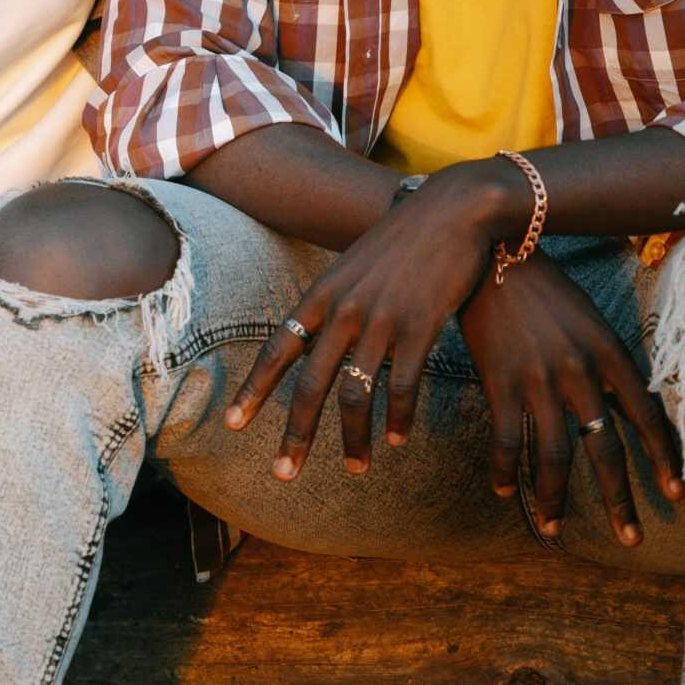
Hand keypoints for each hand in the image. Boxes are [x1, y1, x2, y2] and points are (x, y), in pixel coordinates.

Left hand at [224, 174, 502, 479]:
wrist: (451, 211)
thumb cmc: (402, 241)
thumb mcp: (353, 267)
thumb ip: (334, 303)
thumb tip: (316, 335)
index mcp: (322, 295)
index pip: (278, 349)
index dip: (254, 389)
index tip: (233, 424)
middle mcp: (344, 310)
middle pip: (309, 384)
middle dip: (294, 434)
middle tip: (283, 474)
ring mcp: (381, 320)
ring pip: (355, 395)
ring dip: (352, 438)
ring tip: (354, 467)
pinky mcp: (420, 327)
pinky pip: (402, 386)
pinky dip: (397, 418)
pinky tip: (396, 439)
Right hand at [458, 253, 683, 546]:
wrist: (489, 252)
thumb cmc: (541, 286)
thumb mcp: (587, 319)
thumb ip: (606, 363)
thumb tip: (622, 409)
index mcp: (608, 351)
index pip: (646, 416)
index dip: (663, 459)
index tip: (675, 494)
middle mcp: (581, 370)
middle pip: (606, 449)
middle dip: (620, 499)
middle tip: (631, 537)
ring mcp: (539, 378)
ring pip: (555, 455)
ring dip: (555, 499)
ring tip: (555, 529)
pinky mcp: (499, 379)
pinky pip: (508, 439)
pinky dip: (507, 471)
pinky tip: (505, 491)